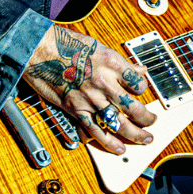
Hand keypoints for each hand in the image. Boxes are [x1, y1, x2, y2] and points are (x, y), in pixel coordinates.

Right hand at [20, 25, 156, 154]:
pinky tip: (119, 149)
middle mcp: (105, 83)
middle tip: (153, 122)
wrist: (39, 50)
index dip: (144, 90)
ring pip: (119, 123)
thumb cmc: (65, 44)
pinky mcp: (76, 109)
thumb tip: (138, 69)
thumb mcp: (99, 47)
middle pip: (134, 108)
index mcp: (113, 64)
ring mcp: (91, 99)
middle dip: (148, 119)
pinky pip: (96, 130)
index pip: (139, 83)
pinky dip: (109, 142)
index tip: (142, 92)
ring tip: (145, 139)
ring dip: (135, 134)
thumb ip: (120, 62)